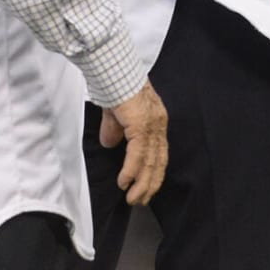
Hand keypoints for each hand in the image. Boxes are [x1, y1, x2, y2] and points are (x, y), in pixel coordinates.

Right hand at [99, 81, 167, 205]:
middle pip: (158, 161)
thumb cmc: (114, 85)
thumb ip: (115, 129)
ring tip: (133, 199)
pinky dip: (131, 170)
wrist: (112, 68)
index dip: (153, 173)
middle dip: (150, 184)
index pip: (159, 153)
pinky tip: (124, 182)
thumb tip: (110, 143)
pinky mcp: (141, 125)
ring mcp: (151, 124)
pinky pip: (137, 154)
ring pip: (150, 161)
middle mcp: (158, 124)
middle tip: (141, 201)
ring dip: (141, 183)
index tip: (146, 188)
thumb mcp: (115, 112)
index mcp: (155, 120)